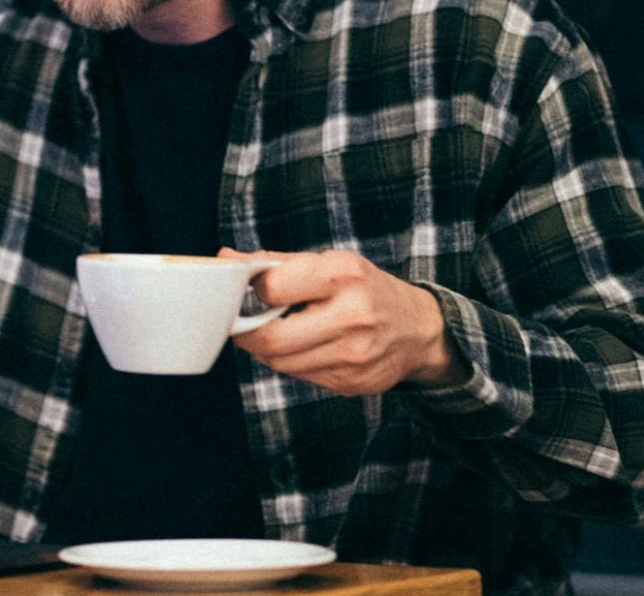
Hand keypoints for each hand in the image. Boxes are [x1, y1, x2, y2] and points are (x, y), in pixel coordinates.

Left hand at [218, 248, 463, 394]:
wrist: (418, 329)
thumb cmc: (364, 289)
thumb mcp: (328, 263)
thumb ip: (274, 263)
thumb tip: (224, 260)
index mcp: (343, 275)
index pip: (272, 289)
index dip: (252, 292)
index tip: (252, 291)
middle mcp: (352, 316)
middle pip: (271, 339)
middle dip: (248, 333)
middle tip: (245, 323)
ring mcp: (353, 354)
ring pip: (280, 363)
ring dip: (267, 350)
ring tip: (277, 332)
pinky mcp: (351, 383)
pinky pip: (299, 376)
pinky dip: (290, 363)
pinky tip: (303, 347)